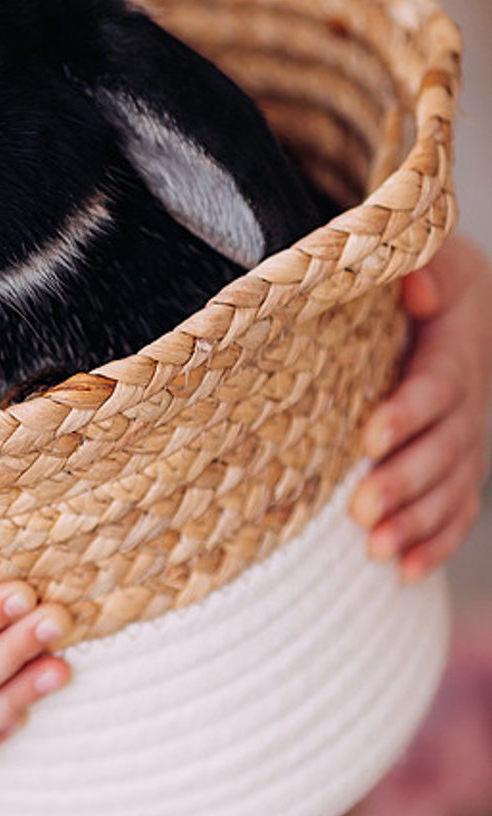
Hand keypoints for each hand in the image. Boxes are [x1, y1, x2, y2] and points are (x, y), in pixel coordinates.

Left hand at [351, 235, 491, 580]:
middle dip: (404, 482)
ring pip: (450, 486)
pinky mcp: (459, 461)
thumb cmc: (425, 272)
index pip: (435, 386)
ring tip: (377, 551)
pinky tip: (407, 572)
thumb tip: (414, 283)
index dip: (407, 414)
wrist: (458, 297)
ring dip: (417, 522)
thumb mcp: (430, 255)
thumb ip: (424, 267)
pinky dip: (436, 540)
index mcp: (453, 350)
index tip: (369, 436)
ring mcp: (466, 436)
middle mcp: (467, 401)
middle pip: (443, 449)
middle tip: (360, 510)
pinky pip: (457, 507)